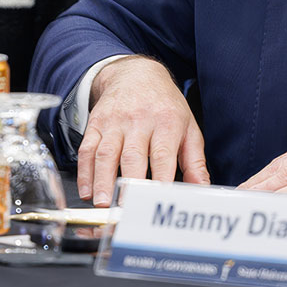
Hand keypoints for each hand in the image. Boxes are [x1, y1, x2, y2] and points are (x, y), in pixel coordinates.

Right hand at [77, 56, 209, 205]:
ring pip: (106, 153)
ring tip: (103, 205)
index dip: (159, 179)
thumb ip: (194, 161)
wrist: (138, 74)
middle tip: (126, 212)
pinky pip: (87, 149)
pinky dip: (84, 171)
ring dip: (102, 181)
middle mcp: (140, 120)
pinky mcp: (96, 123)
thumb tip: (201, 190)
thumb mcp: (188, 127)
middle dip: (129, 186)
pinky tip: (86, 190)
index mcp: (167, 122)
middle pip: (132, 156)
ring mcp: (116, 121)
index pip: (163, 154)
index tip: (156, 203)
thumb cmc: (165, 105)